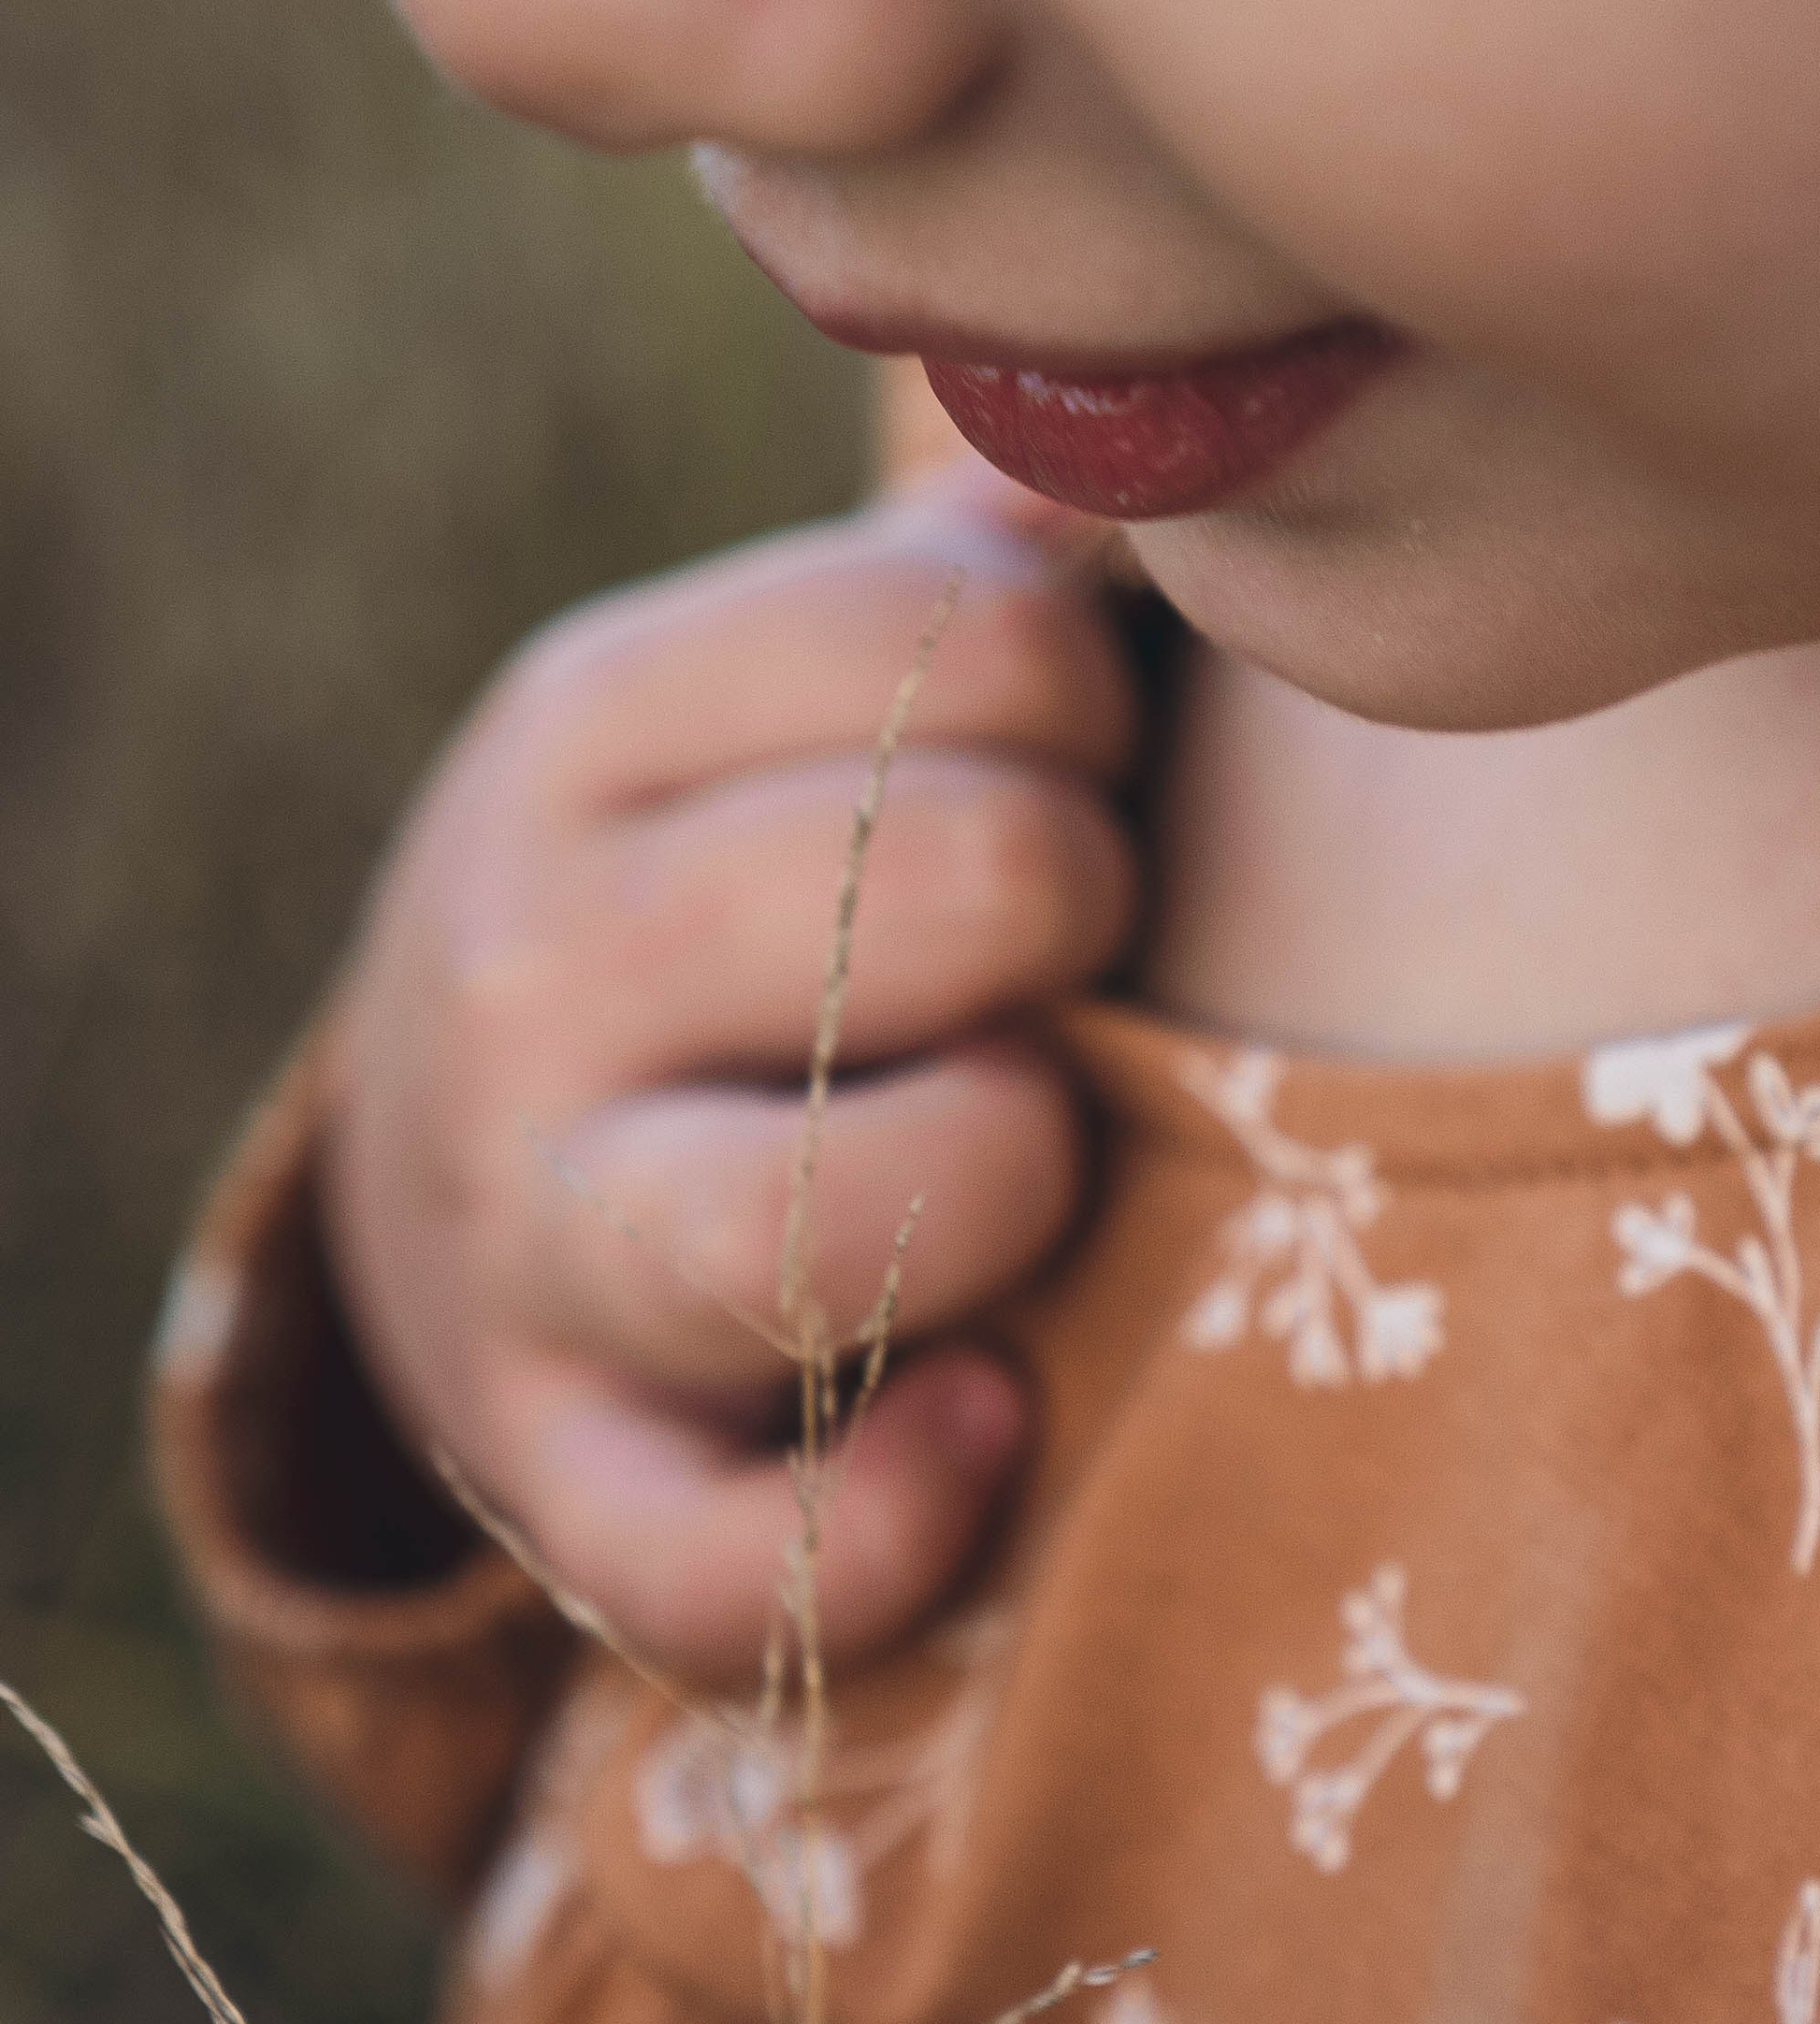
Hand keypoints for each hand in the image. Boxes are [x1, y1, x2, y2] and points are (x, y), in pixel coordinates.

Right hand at [321, 474, 1140, 1689]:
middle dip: (1077, 909)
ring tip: (1032, 1141)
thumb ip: (950, 576)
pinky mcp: (563, 1484)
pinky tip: (992, 1416)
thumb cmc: (726, 888)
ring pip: (796, 1226)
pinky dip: (886, 1519)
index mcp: (587, 727)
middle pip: (932, 890)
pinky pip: (721, 1562)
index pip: (942, 645)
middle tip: (1063, 943)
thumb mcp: (761, 692)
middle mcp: (525, 973)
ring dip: (997, 1174)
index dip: (1084, 705)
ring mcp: (525, 1245)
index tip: (1062, 759)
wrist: (468, 1164)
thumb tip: (1146, 461)